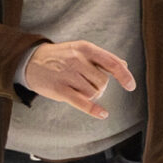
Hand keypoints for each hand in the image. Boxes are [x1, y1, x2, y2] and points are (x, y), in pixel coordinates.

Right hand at [21, 40, 135, 119]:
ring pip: (93, 92)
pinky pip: (82, 102)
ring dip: (90, 95)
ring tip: (77, 88)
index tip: (131, 86)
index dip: (124, 75)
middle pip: (103, 81)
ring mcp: (68, 74)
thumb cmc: (60, 56)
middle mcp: (78, 59)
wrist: (31, 60)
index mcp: (85, 48)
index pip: (111, 62)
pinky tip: (103, 114)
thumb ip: (102, 57)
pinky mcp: (60, 89)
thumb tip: (124, 65)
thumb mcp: (81, 49)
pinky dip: (93, 109)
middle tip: (86, 83)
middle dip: (99, 86)